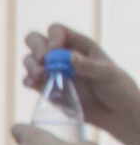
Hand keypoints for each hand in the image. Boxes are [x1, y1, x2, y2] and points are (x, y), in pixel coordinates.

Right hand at [22, 25, 139, 144]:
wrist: (116, 114)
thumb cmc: (117, 88)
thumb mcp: (108, 74)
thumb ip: (89, 65)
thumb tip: (70, 57)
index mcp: (78, 45)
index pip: (57, 31)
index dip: (52, 37)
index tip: (54, 51)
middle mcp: (61, 55)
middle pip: (36, 40)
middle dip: (36, 48)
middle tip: (41, 61)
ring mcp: (53, 72)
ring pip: (30, 60)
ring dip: (30, 66)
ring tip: (39, 76)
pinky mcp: (47, 89)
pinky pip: (29, 81)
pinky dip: (28, 81)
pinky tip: (33, 85)